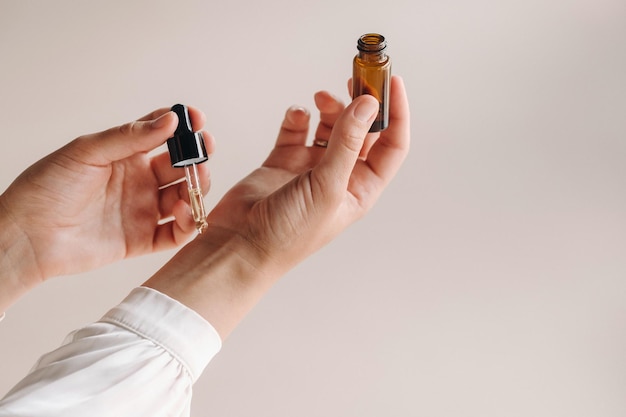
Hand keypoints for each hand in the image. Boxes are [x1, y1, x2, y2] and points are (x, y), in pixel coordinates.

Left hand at [0, 107, 213, 282]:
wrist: (28, 235)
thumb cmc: (47, 188)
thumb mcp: (87, 152)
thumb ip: (130, 136)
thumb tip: (170, 120)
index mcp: (125, 155)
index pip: (162, 135)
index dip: (183, 125)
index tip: (197, 119)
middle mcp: (139, 181)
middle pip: (180, 166)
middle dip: (197, 157)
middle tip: (204, 151)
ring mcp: (143, 210)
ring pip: (185, 197)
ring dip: (197, 187)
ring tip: (194, 181)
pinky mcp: (143, 239)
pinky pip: (177, 232)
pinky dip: (189, 222)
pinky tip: (184, 210)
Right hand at [204, 76, 408, 274]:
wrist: (241, 244)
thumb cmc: (289, 233)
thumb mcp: (327, 186)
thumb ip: (347, 143)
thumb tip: (368, 105)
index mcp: (360, 188)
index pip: (391, 145)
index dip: (396, 114)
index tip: (391, 82)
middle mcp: (339, 176)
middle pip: (361, 130)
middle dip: (361, 103)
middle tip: (355, 78)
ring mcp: (311, 167)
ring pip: (330, 125)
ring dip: (330, 107)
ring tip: (320, 99)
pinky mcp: (284, 160)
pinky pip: (297, 129)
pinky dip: (298, 117)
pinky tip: (296, 116)